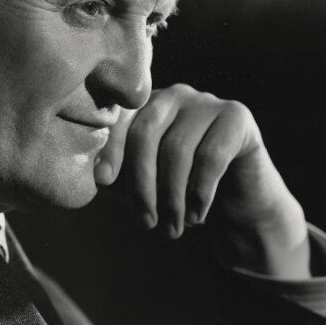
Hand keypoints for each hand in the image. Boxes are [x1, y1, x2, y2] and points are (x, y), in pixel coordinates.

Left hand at [94, 85, 309, 279]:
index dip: (110, 148)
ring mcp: (206, 101)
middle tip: (146, 223)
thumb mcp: (137, 186)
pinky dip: (200, 193)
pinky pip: (211, 155)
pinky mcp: (237, 117)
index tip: (103, 181)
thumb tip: (89, 174)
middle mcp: (172, 95)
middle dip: (141, 183)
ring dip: (171, 197)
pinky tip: (197, 216)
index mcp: (142, 106)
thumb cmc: (175, 194)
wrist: (234, 207)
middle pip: (146, 132)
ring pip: (178, 148)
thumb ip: (112, 175)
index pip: (119, 118)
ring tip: (172, 229)